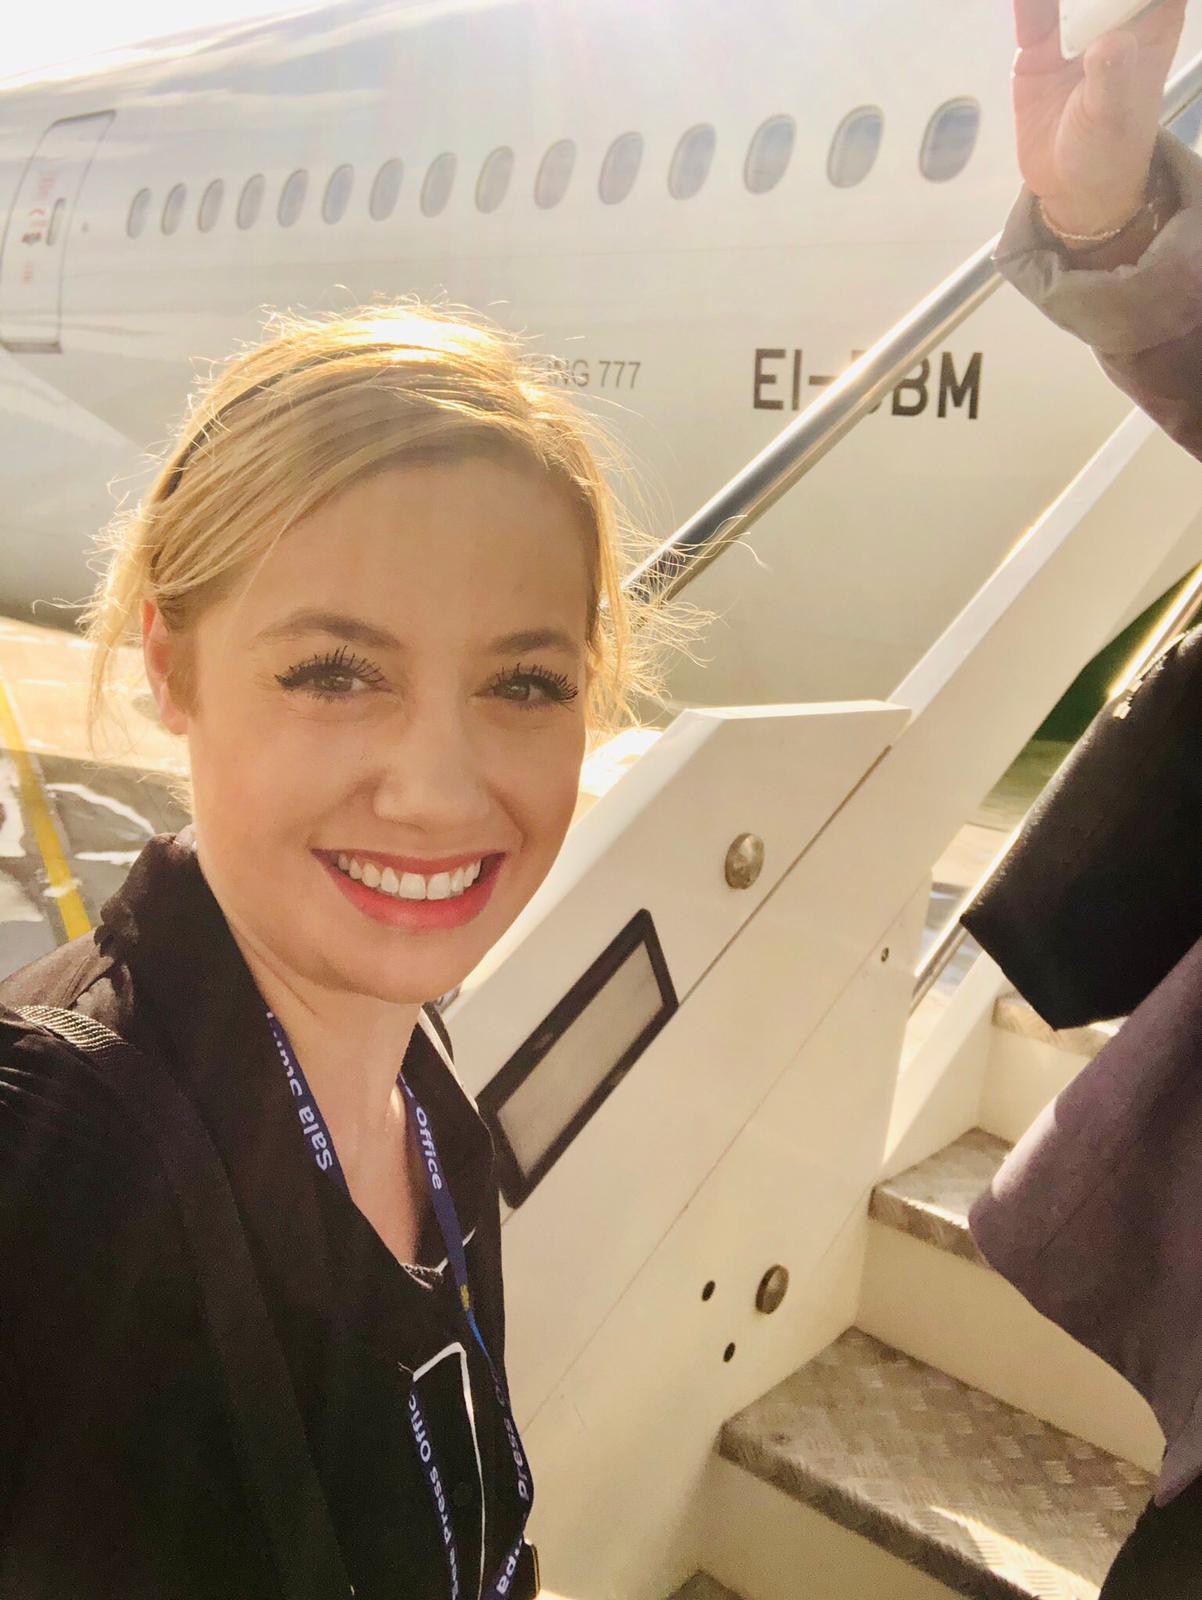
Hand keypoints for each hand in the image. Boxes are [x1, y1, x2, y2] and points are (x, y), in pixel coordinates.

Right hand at [1013, 0, 1187, 234]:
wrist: (1071, 185)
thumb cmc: (1109, 149)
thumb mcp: (1113, 116)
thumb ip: (1112, 75)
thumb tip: (1111, 41)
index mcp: (1151, 24)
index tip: (1113, 1)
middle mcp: (1113, 19)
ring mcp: (1073, 31)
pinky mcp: (1037, 46)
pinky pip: (1030, 13)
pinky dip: (1024, 3)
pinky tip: (1020, 0)